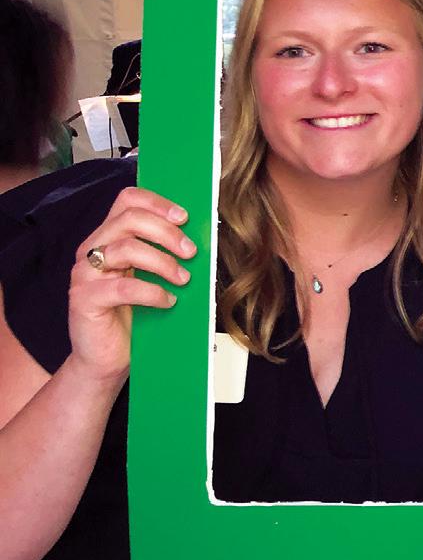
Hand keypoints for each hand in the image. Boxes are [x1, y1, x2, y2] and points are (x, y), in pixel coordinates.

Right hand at [67, 187, 193, 384]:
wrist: (106, 359)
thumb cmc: (133, 316)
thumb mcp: (152, 277)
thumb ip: (163, 253)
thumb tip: (200, 238)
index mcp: (109, 237)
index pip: (127, 200)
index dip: (157, 202)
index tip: (185, 217)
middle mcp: (93, 249)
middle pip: (129, 219)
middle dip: (166, 232)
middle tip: (191, 252)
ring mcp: (85, 274)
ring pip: (126, 249)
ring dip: (163, 262)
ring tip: (183, 279)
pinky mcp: (84, 299)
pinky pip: (123, 287)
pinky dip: (152, 292)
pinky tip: (168, 301)